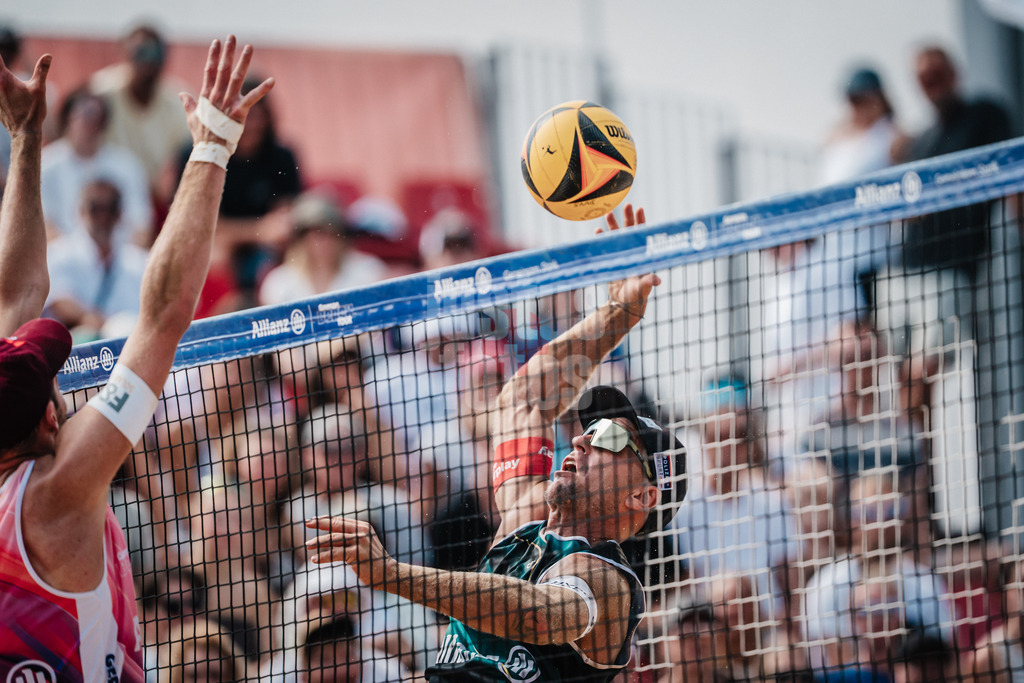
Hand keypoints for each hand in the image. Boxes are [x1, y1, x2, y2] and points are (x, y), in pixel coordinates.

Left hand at [0, 53, 50, 136]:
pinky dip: (0, 87)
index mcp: (3, 78)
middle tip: (5, 72)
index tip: (1, 37)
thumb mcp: (39, 89)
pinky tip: (5, 91)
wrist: (24, 132)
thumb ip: (42, 70)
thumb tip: (48, 56)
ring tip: (8, 82)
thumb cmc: (32, 110)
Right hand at [179, 35, 274, 145]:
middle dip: (228, 52)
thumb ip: (188, 104)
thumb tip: (182, 95)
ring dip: (244, 62)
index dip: (213, 55)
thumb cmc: (202, 134)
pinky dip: (263, 90)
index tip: (216, 42)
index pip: (209, 70)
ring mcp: (228, 103)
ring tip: (249, 47)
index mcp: (207, 95)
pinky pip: (253, 98)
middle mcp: (217, 96)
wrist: (209, 149)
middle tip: (232, 36)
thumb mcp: (192, 117)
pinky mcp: (239, 112)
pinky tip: (272, 81)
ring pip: (236, 78)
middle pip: (222, 69)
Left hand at [305, 516, 394, 589]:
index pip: (340, 520)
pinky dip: (324, 556)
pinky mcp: (358, 553)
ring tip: (307, 546)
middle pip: (336, 525)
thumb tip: (330, 537)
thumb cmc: (373, 561)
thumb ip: (351, 538)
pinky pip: (336, 553)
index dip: (325, 519)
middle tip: (307, 524)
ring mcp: (360, 541)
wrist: (388, 573)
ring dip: (318, 542)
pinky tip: (314, 559)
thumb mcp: (363, 544)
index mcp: (363, 526)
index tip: (312, 520)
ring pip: (334, 539)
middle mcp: (362, 531)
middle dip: (319, 524)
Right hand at [597, 204, 660, 324]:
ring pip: (618, 237)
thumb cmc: (637, 296)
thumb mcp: (642, 289)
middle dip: (628, 218)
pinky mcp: (613, 261)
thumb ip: (648, 282)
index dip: (641, 222)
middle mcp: (633, 253)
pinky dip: (602, 239)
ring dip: (614, 226)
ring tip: (608, 214)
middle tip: (626, 205)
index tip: (639, 209)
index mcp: (642, 256)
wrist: (624, 304)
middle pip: (630, 232)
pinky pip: (607, 247)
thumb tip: (658, 280)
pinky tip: (598, 231)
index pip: (642, 235)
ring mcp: (622, 256)